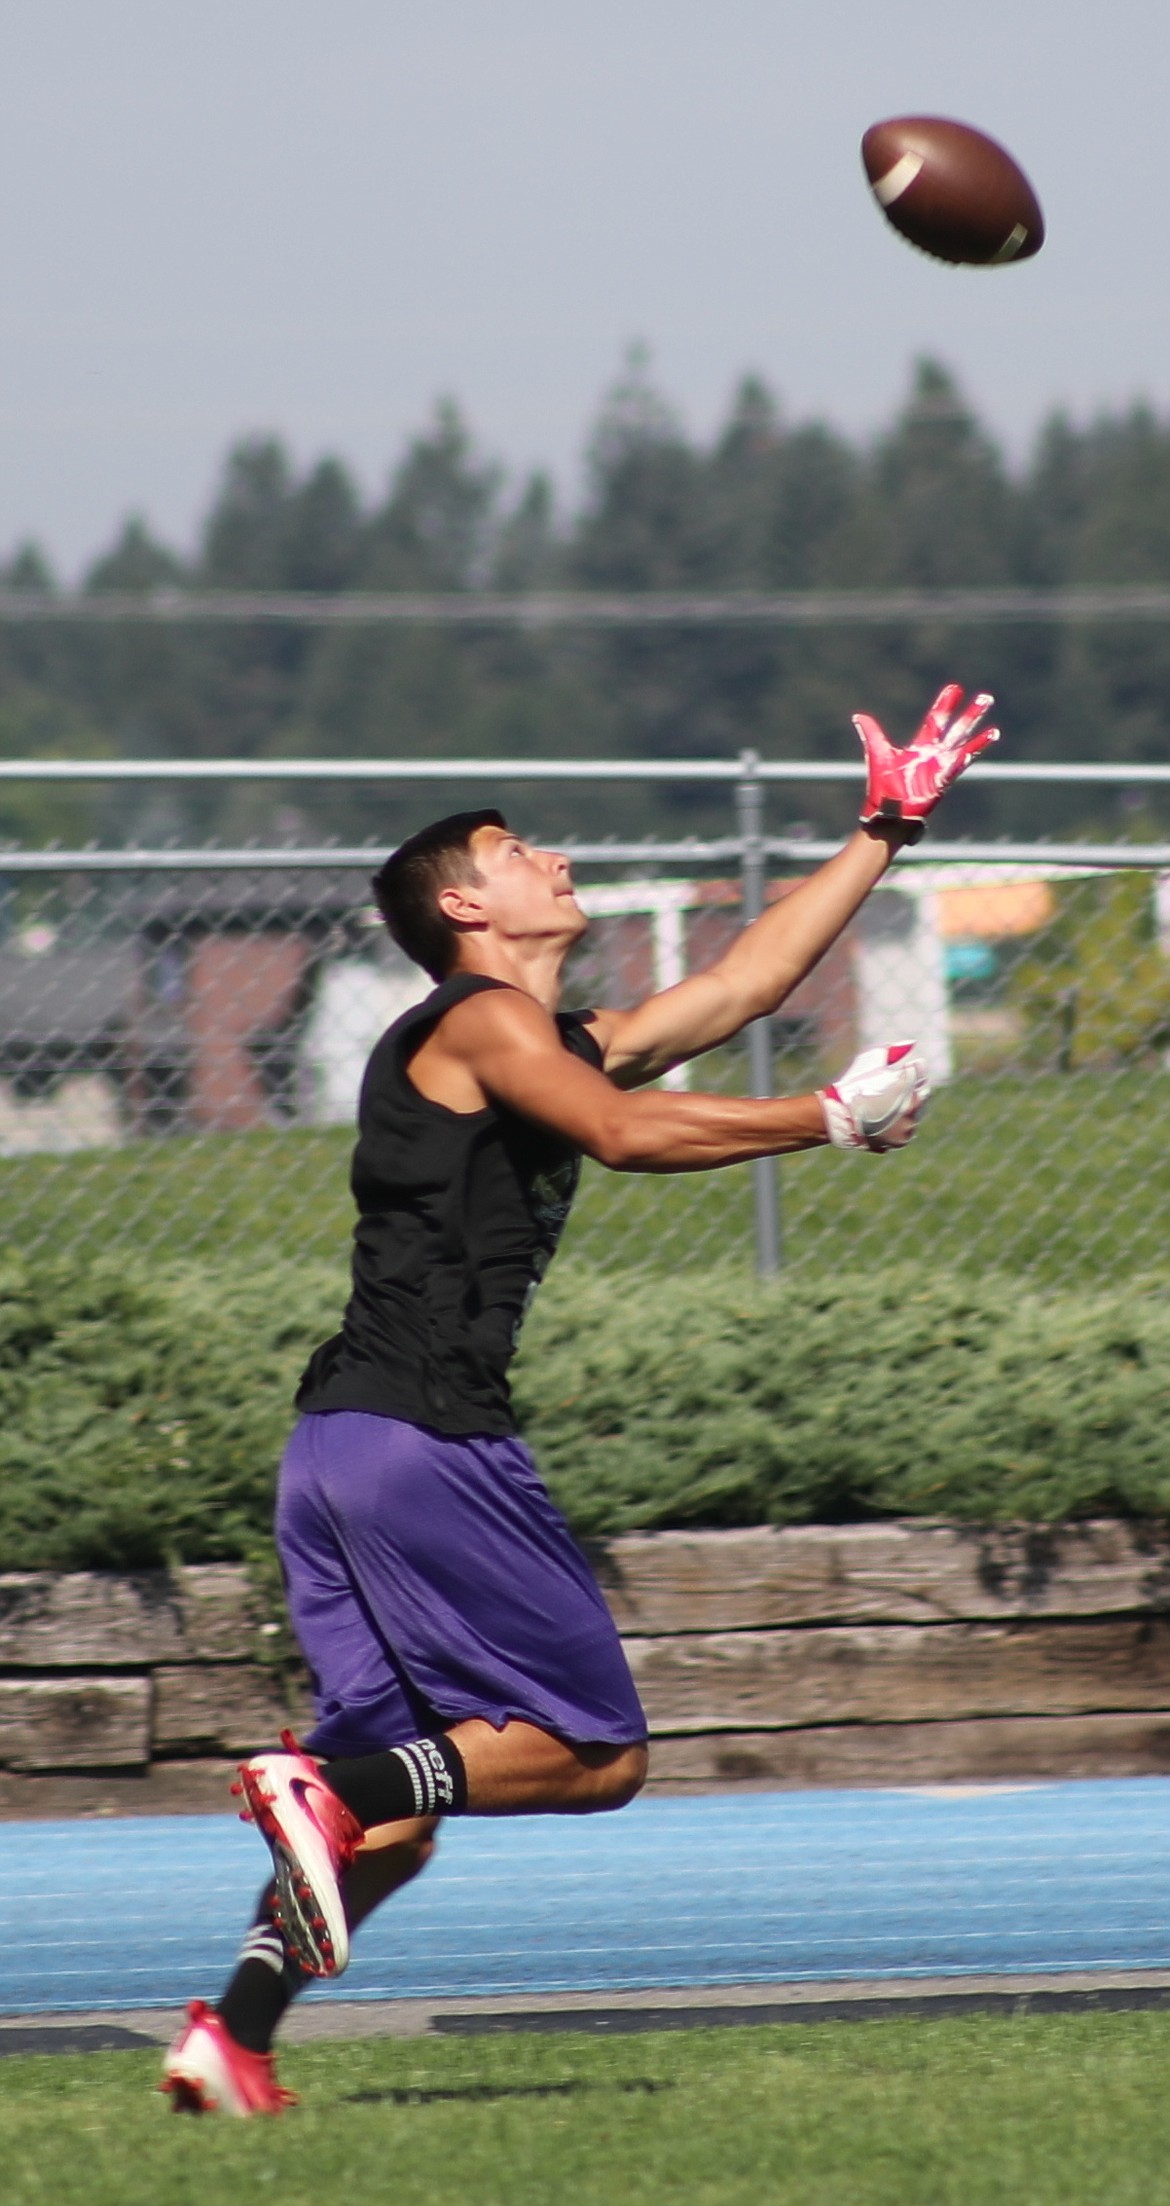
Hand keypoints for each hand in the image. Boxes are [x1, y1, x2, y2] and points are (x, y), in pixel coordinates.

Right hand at [819, 1042, 930, 1152]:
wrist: (835, 1118)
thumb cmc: (853, 1087)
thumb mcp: (871, 1063)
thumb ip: (893, 1053)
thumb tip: (910, 1043)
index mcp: (909, 1097)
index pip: (920, 1080)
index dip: (913, 1072)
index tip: (907, 1067)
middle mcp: (911, 1118)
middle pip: (918, 1101)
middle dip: (909, 1092)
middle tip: (894, 1086)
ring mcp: (903, 1134)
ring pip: (910, 1119)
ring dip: (903, 1110)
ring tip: (886, 1104)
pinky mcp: (894, 1145)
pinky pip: (899, 1132)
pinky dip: (894, 1125)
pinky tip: (881, 1118)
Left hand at [853, 684, 998, 841]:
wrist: (886, 810)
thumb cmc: (882, 786)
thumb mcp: (878, 752)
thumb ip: (872, 733)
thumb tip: (858, 716)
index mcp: (920, 746)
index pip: (936, 720)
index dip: (945, 705)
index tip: (955, 688)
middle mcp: (934, 755)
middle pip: (956, 730)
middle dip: (970, 715)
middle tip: (986, 698)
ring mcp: (940, 768)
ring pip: (964, 748)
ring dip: (978, 739)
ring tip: (994, 730)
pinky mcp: (941, 782)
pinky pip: (955, 768)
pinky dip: (965, 759)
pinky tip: (974, 750)